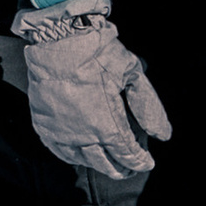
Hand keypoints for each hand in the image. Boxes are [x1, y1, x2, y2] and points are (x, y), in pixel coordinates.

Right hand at [13, 0, 172, 184]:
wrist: (56, 37)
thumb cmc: (96, 50)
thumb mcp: (131, 72)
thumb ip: (148, 106)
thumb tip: (162, 134)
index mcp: (107, 125)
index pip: (127, 154)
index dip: (139, 161)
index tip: (147, 162)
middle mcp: (83, 135)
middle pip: (105, 164)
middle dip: (120, 168)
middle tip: (129, 167)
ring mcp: (60, 132)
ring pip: (82, 160)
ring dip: (98, 163)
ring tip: (108, 162)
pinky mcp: (43, 125)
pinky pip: (59, 151)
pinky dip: (73, 156)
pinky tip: (81, 154)